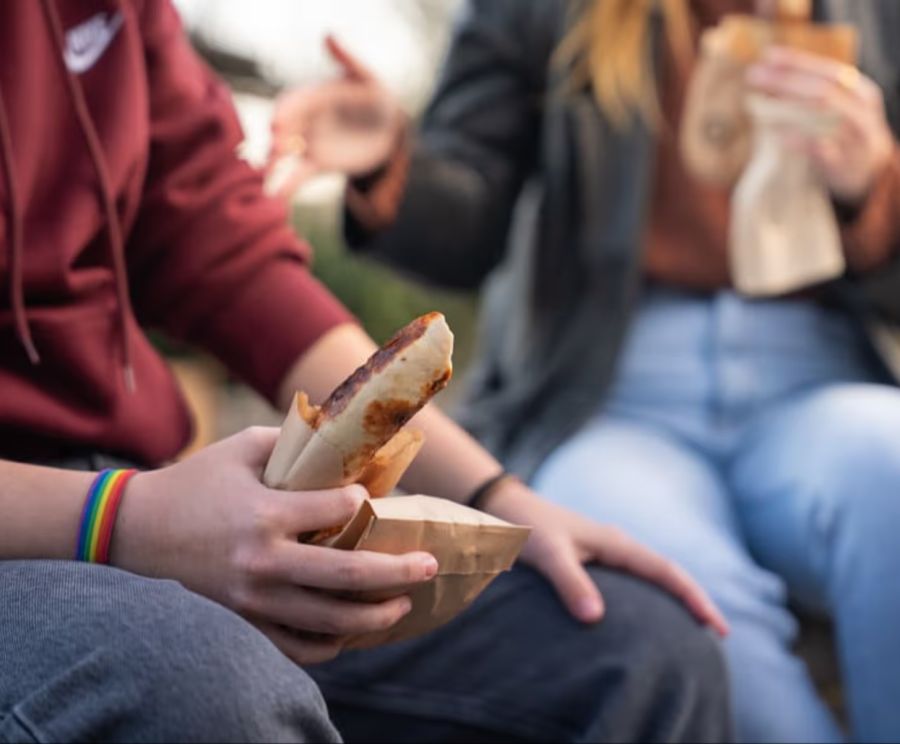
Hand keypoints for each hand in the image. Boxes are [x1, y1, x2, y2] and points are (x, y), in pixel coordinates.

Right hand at [111, 427, 437, 664]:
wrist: (134, 532)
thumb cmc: (194, 483)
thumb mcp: (242, 448)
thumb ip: (293, 443)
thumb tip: (344, 440)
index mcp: (265, 513)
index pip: (337, 511)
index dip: (365, 504)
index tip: (375, 501)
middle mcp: (264, 562)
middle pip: (348, 578)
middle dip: (398, 573)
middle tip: (430, 566)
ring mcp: (253, 601)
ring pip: (329, 621)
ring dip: (375, 617)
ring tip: (403, 604)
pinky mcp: (242, 624)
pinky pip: (297, 647)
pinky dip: (331, 644)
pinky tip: (351, 631)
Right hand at [267, 35, 404, 197]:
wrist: (387, 126)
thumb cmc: (375, 95)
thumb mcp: (367, 77)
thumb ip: (349, 60)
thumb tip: (330, 36)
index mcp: (313, 96)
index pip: (292, 102)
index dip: (284, 112)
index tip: (278, 123)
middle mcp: (304, 119)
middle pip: (283, 131)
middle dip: (276, 141)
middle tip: (275, 151)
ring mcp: (308, 143)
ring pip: (284, 155)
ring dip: (274, 166)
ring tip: (267, 180)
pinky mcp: (317, 163)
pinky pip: (298, 176)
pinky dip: (286, 187)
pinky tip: (276, 200)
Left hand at [483, 480, 728, 634]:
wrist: (505, 507)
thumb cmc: (526, 527)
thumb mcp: (547, 554)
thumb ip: (569, 582)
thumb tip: (596, 619)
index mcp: (615, 542)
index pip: (666, 571)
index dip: (693, 598)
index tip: (716, 626)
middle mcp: (617, 545)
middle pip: (667, 573)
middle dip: (694, 600)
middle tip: (718, 634)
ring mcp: (606, 551)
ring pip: (651, 576)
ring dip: (674, 598)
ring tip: (694, 629)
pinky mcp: (593, 559)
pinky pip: (632, 580)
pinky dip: (649, 597)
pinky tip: (647, 617)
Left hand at [747, 47, 894, 203]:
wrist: (868, 167)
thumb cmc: (842, 129)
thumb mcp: (833, 105)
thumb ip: (807, 89)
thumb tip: (765, 70)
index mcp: (859, 90)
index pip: (827, 70)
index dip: (798, 61)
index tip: (767, 55)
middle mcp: (861, 110)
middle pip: (823, 90)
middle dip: (786, 81)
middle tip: (754, 75)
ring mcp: (856, 137)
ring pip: (826, 117)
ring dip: (790, 108)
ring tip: (758, 103)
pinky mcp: (847, 164)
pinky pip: (826, 152)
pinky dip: (803, 143)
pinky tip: (778, 137)